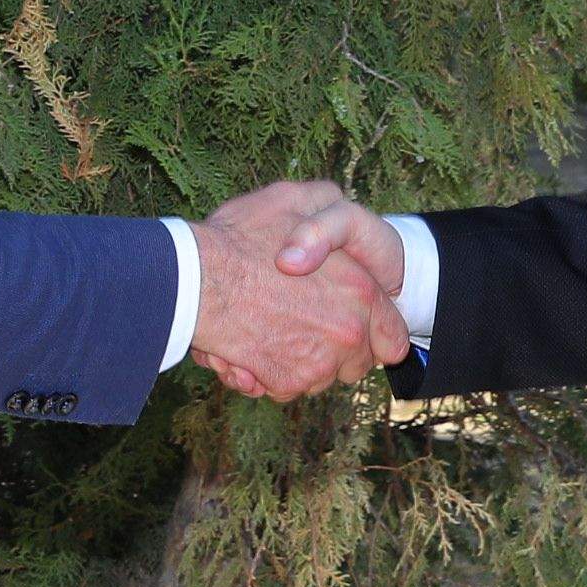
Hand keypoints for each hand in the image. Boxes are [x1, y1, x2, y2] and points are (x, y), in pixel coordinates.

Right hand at [188, 184, 409, 398]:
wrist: (193, 278)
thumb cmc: (240, 237)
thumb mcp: (295, 197)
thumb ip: (328, 204)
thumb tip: (337, 208)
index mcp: (360, 291)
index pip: (392, 336)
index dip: (378, 334)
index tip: (360, 332)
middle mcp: (346, 332)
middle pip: (357, 363)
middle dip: (336, 351)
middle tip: (304, 327)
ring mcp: (317, 362)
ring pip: (320, 378)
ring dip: (299, 363)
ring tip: (268, 334)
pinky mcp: (285, 382)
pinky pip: (284, 389)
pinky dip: (267, 377)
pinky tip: (246, 354)